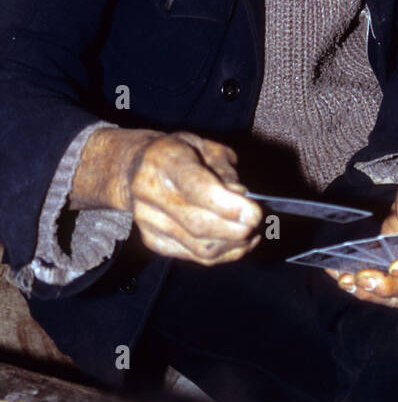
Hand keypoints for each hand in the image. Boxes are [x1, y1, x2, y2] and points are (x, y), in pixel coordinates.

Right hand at [71, 127, 262, 264]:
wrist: (133, 168)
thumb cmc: (176, 152)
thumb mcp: (203, 144)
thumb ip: (224, 167)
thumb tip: (240, 194)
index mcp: (164, 159)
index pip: (196, 187)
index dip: (228, 205)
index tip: (255, 213)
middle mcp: (149, 191)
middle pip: (199, 224)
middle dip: (236, 230)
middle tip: (259, 223)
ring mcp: (148, 221)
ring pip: (199, 247)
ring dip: (233, 245)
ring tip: (252, 233)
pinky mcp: (152, 241)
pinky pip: (195, 256)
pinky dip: (223, 254)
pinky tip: (240, 243)